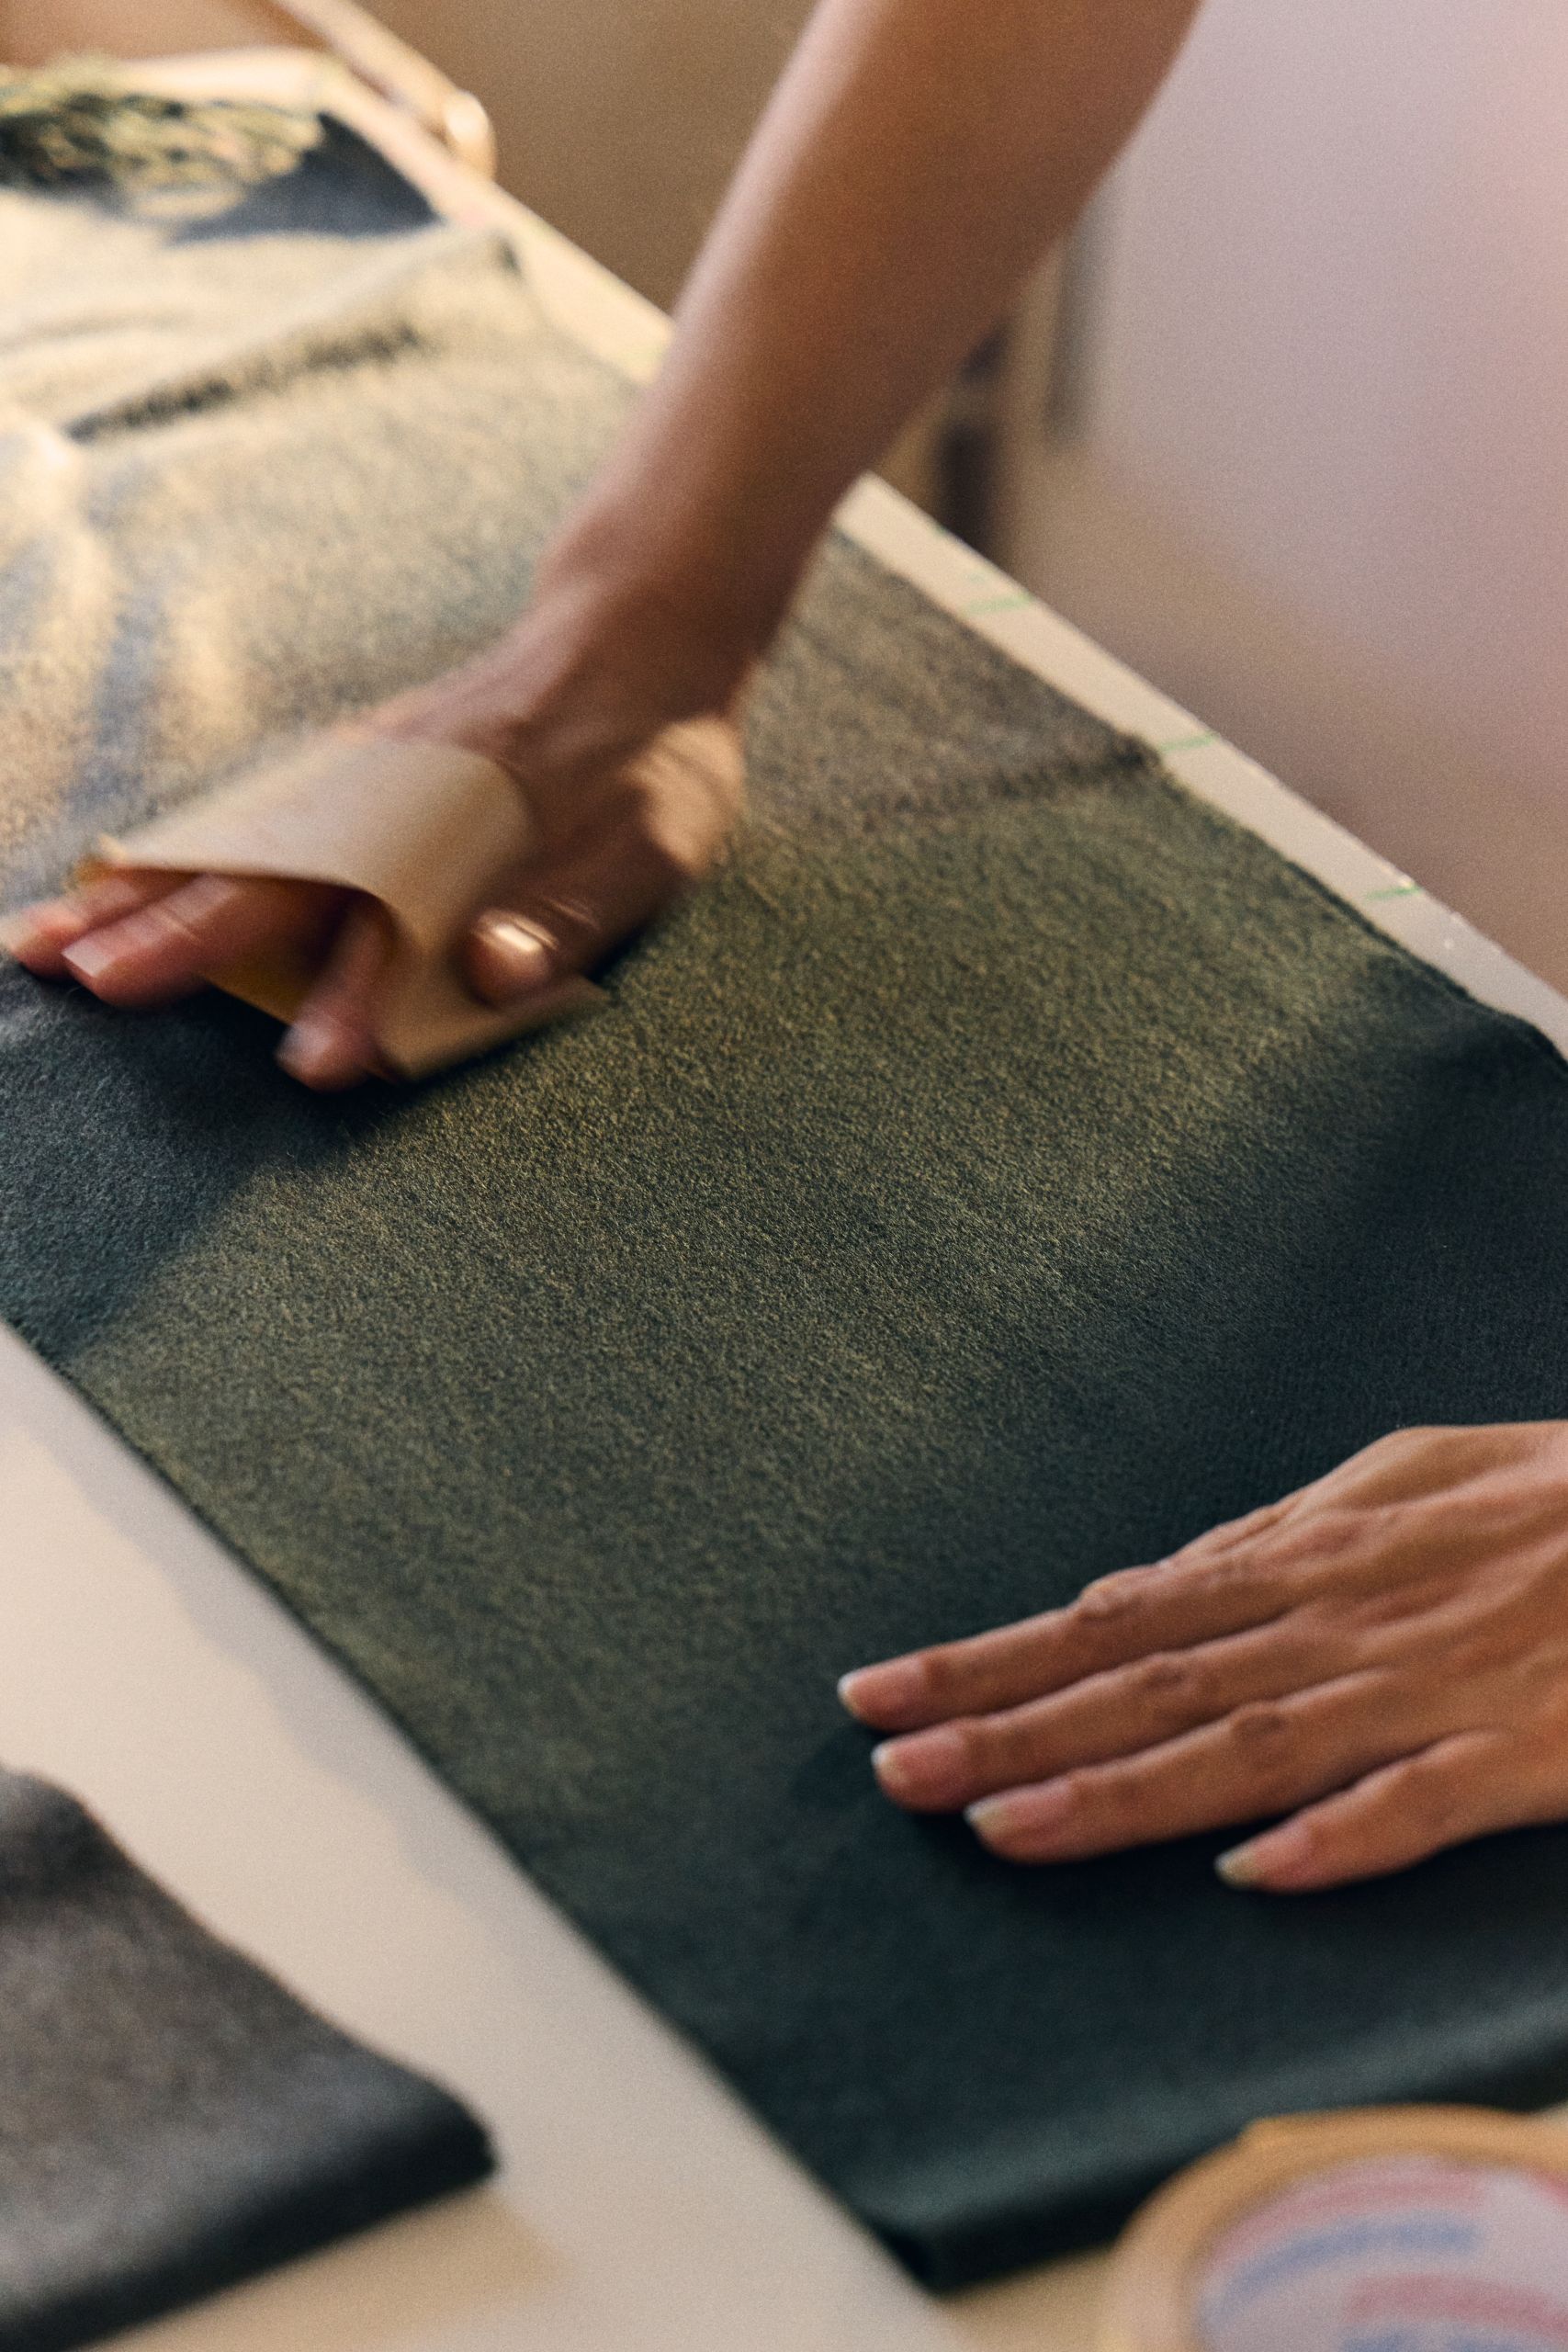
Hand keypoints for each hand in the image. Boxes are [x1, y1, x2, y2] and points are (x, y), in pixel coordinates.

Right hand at [2, 566, 747, 1088]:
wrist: (638, 641)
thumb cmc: (653, 763)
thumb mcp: (650, 846)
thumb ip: (567, 913)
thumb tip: (490, 972)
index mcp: (470, 843)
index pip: (398, 936)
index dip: (354, 1003)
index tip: (311, 1067)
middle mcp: (396, 809)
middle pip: (273, 882)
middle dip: (179, 938)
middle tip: (92, 986)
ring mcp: (362, 781)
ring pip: (232, 844)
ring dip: (138, 895)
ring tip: (42, 943)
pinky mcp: (350, 767)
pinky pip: (244, 814)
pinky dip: (169, 851)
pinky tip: (111, 884)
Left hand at [839, 1423, 1567, 1891]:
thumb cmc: (1538, 1495)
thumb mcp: (1391, 1479)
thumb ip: (1263, 1536)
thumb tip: (1137, 1586)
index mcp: (1299, 1563)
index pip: (1110, 1621)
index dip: (993, 1661)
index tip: (881, 1694)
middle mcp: (1335, 1625)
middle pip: (1147, 1685)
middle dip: (1010, 1727)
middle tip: (889, 1771)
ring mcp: (1424, 1690)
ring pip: (1251, 1745)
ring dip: (1123, 1790)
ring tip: (1001, 1827)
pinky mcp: (1523, 1750)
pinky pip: (1426, 1800)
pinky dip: (1346, 1833)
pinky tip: (1261, 1873)